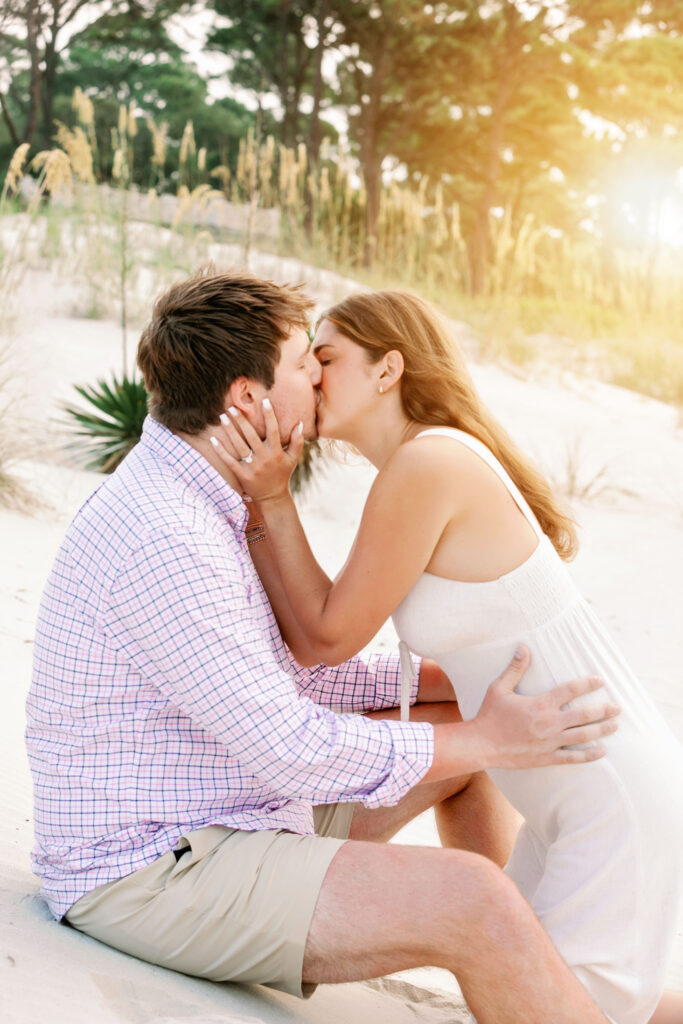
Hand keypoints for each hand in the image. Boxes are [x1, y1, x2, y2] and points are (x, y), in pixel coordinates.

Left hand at [210, 399, 304, 502]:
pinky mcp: (242, 475)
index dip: (269, 415)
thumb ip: (297, 441)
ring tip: (222, 417)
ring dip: (230, 430)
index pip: (273, 430)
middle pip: (251, 435)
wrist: (273, 498)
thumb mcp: (293, 459)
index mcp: (276, 452)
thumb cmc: (282, 475)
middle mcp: (264, 458)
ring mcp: (252, 467)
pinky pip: (229, 461)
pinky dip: (221, 450)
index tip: (264, 401)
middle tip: (233, 407)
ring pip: (239, 445)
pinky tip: (214, 439)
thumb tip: (300, 423)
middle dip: (241, 420)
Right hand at [472, 646, 619, 769]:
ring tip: (616, 725)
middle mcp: (549, 723)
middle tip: (618, 707)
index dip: (588, 684)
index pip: (570, 690)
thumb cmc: (490, 715)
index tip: (601, 680)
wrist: (481, 744)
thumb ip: (515, 669)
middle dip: (604, 710)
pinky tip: (603, 751)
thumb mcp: (500, 688)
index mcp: (540, 704)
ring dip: (602, 730)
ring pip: (583, 735)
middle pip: (584, 715)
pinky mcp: (547, 757)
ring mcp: (550, 742)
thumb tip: (523, 647)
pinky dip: (590, 755)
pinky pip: (574, 757)